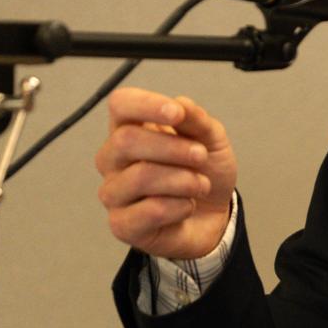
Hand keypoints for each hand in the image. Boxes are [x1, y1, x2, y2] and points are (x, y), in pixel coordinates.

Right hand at [94, 88, 238, 260]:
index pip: (120, 104)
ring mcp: (113, 192)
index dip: (146, 105)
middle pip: (126, 140)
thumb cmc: (204, 172)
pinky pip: (150, 211)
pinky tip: (187, 206)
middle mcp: (113, 158)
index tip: (177, 114)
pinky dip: (180, 207)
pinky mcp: (122, 224)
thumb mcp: (212, 140)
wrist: (214, 216)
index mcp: (130, 128)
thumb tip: (180, 103)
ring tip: (201, 185)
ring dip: (183, 180)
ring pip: (140, 177)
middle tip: (201, 156)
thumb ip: (197, 120)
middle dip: (174, 148)